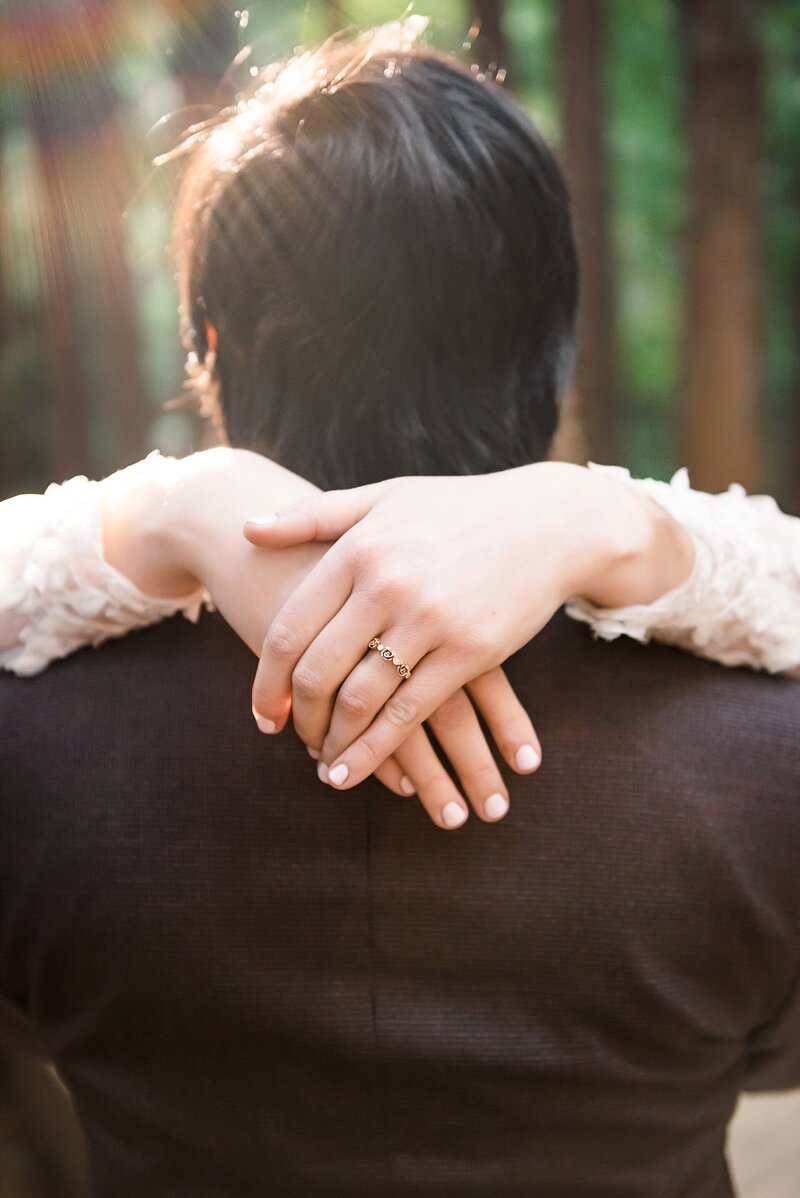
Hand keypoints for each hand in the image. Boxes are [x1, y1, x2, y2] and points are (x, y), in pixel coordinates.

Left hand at [245, 463, 694, 797]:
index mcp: (358, 550)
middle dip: (296, 717)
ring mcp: (430, 621)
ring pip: (360, 700)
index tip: (261, 712)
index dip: (266, 681)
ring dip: (334, 742)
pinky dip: (377, 750)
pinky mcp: (471, 653)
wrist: (548, 523)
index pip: (290, 629)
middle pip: (318, 671)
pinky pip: (410, 713)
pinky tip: (358, 771)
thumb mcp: (384, 499)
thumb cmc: (459, 509)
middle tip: (289, 739)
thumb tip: (247, 529)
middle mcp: (387, 585)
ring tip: (323, 765)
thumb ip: (313, 517)